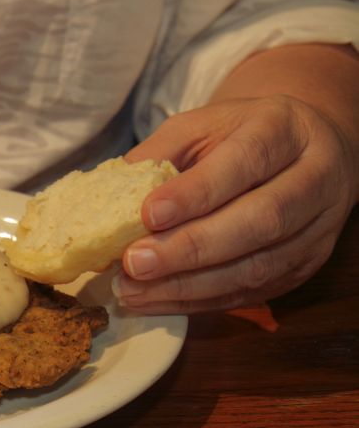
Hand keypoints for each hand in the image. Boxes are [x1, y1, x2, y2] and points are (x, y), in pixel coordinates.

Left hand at [114, 94, 356, 313]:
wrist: (301, 149)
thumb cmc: (237, 135)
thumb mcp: (199, 126)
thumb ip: (159, 154)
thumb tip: (109, 194)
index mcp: (286, 129)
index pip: (246, 161)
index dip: (198, 192)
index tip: (148, 214)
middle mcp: (316, 178)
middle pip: (262, 220)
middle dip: (192, 247)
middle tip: (135, 262)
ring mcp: (317, 228)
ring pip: (260, 266)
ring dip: (190, 284)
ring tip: (134, 289)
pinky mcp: (305, 266)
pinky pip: (252, 292)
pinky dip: (199, 301)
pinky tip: (155, 300)